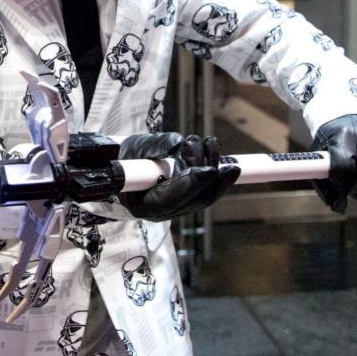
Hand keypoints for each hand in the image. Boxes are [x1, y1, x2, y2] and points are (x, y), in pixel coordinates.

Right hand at [117, 133, 239, 221]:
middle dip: (208, 173)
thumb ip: (155, 146)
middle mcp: (162, 212)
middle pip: (193, 200)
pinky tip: (230, 166)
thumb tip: (177, 143)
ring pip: (204, 198)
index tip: (208, 170)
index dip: (191, 185)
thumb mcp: (136, 147)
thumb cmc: (128, 158)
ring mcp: (177, 209)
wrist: (126, 167)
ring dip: (216, 172)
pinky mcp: (188, 202)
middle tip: (210, 145)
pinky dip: (220, 181)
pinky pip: (208, 196)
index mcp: (143, 203)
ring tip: (212, 144)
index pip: (170, 199)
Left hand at [310, 115, 356, 212]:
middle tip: (350, 191)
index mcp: (342, 137)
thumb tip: (337, 206)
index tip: (340, 202)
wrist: (349, 109)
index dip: (343, 190)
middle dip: (356, 190)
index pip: (345, 171)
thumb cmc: (330, 136)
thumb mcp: (318, 152)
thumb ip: (323, 180)